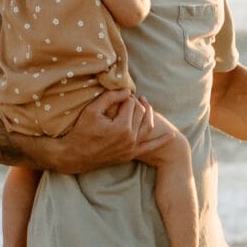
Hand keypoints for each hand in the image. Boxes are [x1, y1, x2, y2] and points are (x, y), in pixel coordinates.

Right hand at [43, 91, 161, 172]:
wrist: (75, 156)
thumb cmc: (81, 131)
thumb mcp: (92, 110)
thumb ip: (110, 97)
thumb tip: (127, 91)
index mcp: (122, 126)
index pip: (131, 104)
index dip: (125, 97)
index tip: (117, 96)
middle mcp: (130, 138)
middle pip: (140, 113)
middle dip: (136, 103)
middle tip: (127, 99)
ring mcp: (132, 148)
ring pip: (147, 126)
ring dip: (148, 114)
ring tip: (144, 105)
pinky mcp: (131, 154)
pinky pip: (150, 147)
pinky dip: (162, 141)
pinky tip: (172, 135)